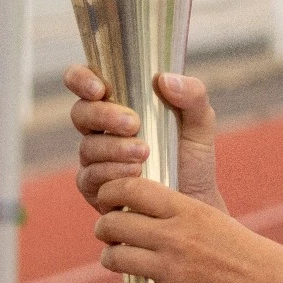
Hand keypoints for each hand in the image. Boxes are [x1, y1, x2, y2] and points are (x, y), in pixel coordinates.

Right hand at [65, 65, 224, 212]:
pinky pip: (90, 176)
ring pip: (87, 146)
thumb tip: (164, 79)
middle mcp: (100, 129)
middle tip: (134, 124)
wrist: (194, 202)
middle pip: (81, 113)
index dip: (81, 79)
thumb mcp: (201, 121)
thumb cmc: (193, 158)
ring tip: (144, 153)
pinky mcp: (94, 187)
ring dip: (114, 148)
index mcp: (119, 103)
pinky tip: (135, 174)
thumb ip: (193, 94)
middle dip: (104, 116)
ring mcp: (94, 158)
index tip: (100, 88)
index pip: (85, 81)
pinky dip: (112, 173)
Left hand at [91, 176, 282, 282]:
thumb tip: (143, 210)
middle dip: (105, 230)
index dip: (110, 193)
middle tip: (111, 235)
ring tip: (119, 261)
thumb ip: (179, 215)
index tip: (109, 202)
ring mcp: (173, 270)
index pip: (132, 189)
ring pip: (114, 258)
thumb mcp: (214, 219)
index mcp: (189, 210)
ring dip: (111, 260)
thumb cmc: (248, 253)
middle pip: (113, 224)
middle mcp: (176, 236)